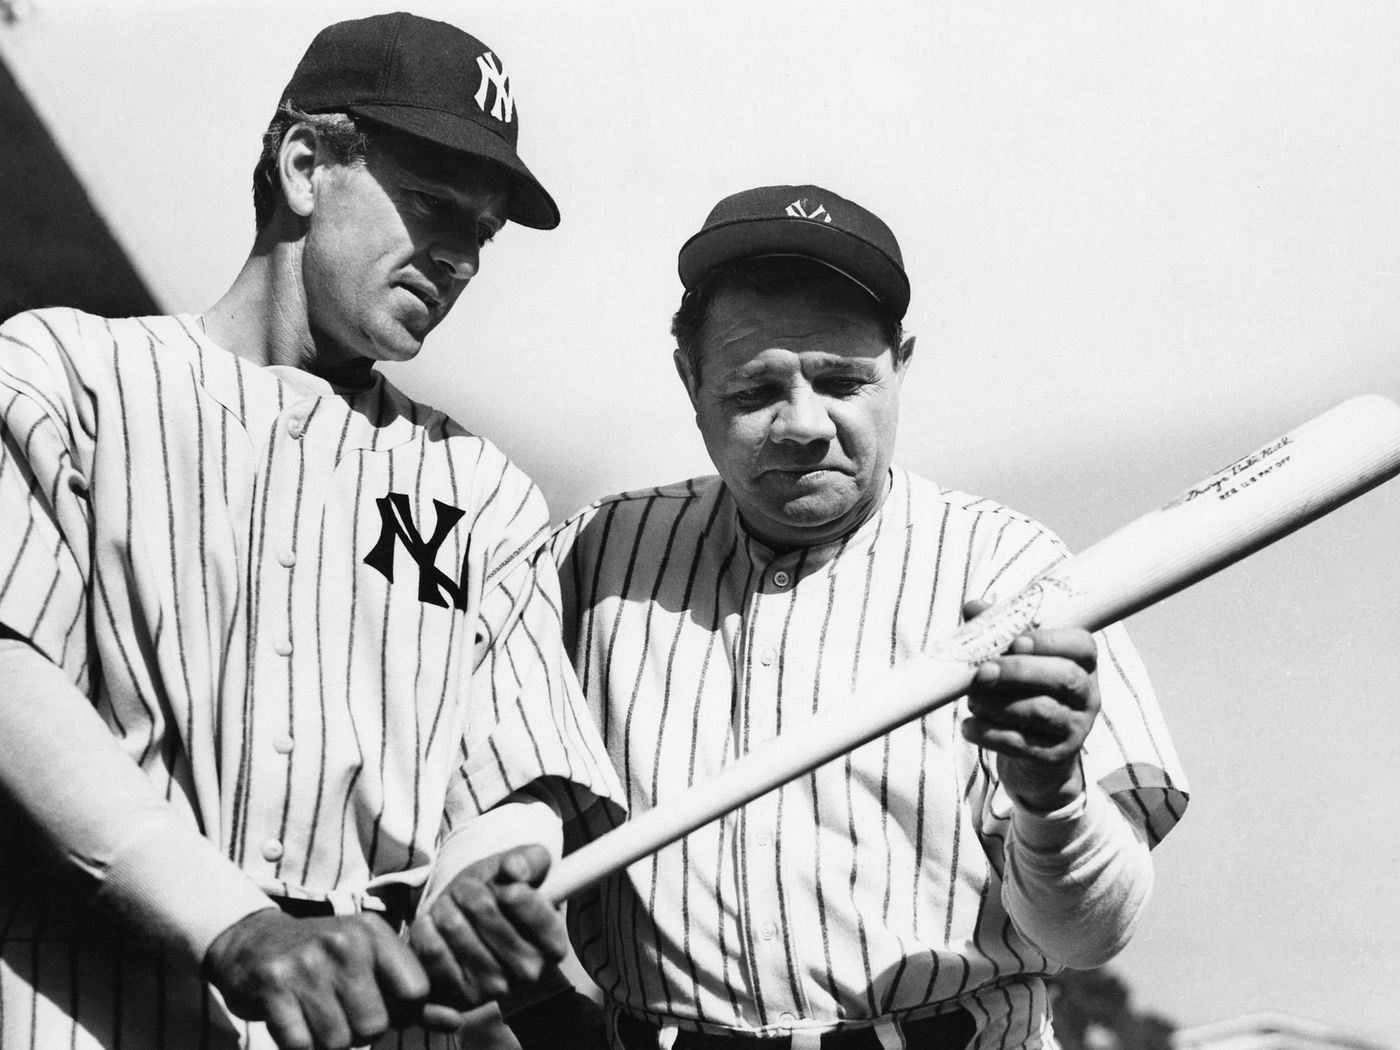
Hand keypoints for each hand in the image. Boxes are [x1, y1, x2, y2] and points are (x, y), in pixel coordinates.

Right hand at [204, 907, 445, 1048]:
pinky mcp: (273, 985)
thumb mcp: (373, 968)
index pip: (415, 993)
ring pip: (338, 1042)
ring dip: (327, 1041)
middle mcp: (345, 942)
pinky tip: (292, 1019)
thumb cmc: (326, 963)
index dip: (398, 1010)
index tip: (377, 1000)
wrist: (254, 944)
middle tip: (339, 1010)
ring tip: (315, 1013)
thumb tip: (458, 1021)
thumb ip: (416, 1000)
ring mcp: (307, 963)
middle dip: (358, 1032)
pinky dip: (298, 1045)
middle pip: (375, 1026)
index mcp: (376, 933)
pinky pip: (301, 1046)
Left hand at [409, 845, 567, 1016]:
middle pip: (482, 906)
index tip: (504, 881)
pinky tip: (435, 924)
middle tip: (468, 889)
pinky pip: (431, 949)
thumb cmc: (501, 895)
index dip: (510, 886)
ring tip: (451, 906)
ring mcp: (495, 988)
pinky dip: (427, 927)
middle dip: (469, 887)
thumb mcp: (522, 869)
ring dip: (445, 904)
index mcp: (554, 943)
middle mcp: (530, 971)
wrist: (471, 927)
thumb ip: (529, 860)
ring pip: (453, 924)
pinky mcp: (459, 995)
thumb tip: (514, 870)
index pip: (529, 905)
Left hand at [960, 599, 1100, 810]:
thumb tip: (974, 607)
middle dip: (1019, 671)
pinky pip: (1023, 744)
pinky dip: (990, 734)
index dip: (1050, 641)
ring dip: (1000, 704)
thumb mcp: (1017, 660)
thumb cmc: (1025, 692)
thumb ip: (999, 632)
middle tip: (983, 672)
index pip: (1082, 646)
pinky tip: (968, 726)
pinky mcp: (1055, 756)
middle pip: (1064, 678)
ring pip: (1043, 711)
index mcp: (1082, 664)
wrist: (1036, 753)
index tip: (1015, 641)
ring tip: (972, 699)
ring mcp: (1075, 728)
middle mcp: (1087, 696)